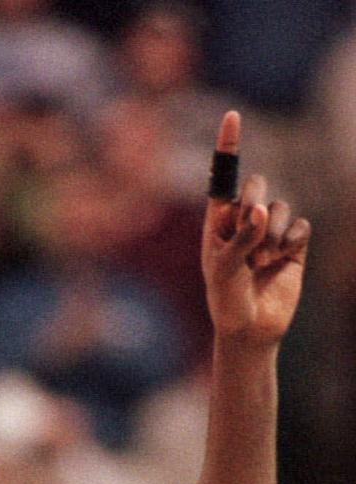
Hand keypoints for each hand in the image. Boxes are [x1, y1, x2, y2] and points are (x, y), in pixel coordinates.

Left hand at [201, 112, 309, 346]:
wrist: (250, 332)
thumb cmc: (226, 301)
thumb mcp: (224, 269)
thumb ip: (241, 236)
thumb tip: (264, 208)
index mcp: (218, 222)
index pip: (223, 178)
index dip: (228, 146)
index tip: (233, 115)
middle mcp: (245, 220)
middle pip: (257, 184)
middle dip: (254, 202)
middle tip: (248, 227)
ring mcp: (270, 232)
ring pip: (282, 207)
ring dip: (272, 234)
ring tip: (262, 261)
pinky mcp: (294, 245)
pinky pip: (301, 227)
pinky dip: (291, 242)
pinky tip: (282, 261)